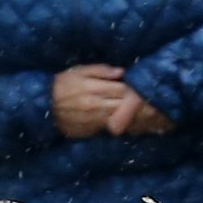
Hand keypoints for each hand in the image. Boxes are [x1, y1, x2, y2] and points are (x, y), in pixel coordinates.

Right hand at [52, 64, 173, 138]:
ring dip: (137, 118)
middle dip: (141, 106)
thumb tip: (122, 71)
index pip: (123, 89)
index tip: (151, 89)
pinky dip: (124, 127)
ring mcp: (95, 120)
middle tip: (159, 105)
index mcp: (94, 88)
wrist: (43, 106)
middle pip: (125, 105)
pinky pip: (112, 129)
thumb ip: (100, 70)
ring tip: (154, 117)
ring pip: (121, 119)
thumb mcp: (78, 71)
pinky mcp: (91, 131)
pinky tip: (137, 126)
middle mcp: (97, 105)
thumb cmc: (61, 84)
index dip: (137, 90)